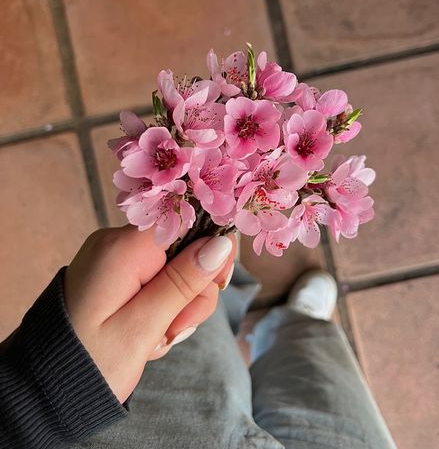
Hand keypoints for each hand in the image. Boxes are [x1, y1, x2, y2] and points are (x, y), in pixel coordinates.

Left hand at [64, 225, 235, 402]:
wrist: (47, 387)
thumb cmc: (91, 363)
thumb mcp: (143, 327)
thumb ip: (183, 282)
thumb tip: (222, 243)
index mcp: (123, 248)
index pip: (186, 221)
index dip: (210, 248)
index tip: (217, 284)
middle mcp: (118, 243)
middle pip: (184, 248)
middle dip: (190, 291)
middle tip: (173, 330)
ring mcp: (116, 259)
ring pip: (174, 270)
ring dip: (176, 307)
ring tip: (156, 339)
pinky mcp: (117, 275)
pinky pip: (156, 281)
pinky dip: (160, 309)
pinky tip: (149, 335)